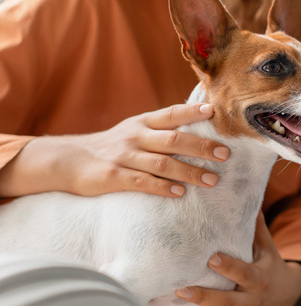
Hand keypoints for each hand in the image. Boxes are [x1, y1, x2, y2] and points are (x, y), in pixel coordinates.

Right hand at [1, 103, 229, 197]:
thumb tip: (202, 127)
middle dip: (201, 147)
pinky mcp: (113, 177)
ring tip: (212, 180)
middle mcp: (136, 136)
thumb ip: (164, 129)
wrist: (69, 160)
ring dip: (189, 172)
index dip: (193, 112)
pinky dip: (162, 188)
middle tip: (225, 154)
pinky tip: (180, 193)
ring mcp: (124, 156)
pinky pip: (142, 182)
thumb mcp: (136, 130)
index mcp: (144, 123)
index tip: (215, 112)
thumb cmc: (114, 146)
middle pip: (174, 139)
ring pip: (162, 163)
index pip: (172, 114)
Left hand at [163, 215, 300, 305]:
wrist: (287, 295)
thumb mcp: (266, 246)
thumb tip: (245, 194)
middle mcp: (255, 301)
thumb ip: (254, 226)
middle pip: (227, 302)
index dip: (229, 267)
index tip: (210, 258)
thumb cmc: (269, 264)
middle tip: (180, 290)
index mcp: (261, 278)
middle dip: (204, 298)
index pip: (244, 272)